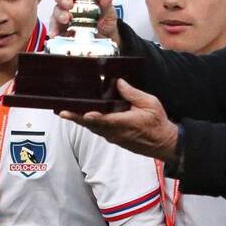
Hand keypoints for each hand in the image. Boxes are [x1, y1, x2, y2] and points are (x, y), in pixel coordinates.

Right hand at [50, 0, 120, 48]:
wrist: (106, 39)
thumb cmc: (105, 20)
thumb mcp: (109, 11)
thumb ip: (106, 3)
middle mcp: (70, 3)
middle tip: (69, 4)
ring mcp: (64, 16)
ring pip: (56, 11)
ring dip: (59, 14)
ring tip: (66, 19)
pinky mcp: (62, 29)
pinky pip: (55, 28)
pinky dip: (54, 30)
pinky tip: (55, 33)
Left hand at [60, 79, 178, 162]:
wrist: (163, 143)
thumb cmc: (158, 123)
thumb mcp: (150, 104)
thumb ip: (133, 93)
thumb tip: (118, 82)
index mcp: (126, 123)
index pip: (106, 120)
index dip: (94, 118)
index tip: (84, 114)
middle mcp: (116, 132)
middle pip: (93, 125)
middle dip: (77, 118)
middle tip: (62, 112)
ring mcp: (113, 137)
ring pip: (93, 128)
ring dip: (79, 120)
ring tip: (65, 112)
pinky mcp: (113, 138)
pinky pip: (97, 130)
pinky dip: (88, 123)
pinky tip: (80, 115)